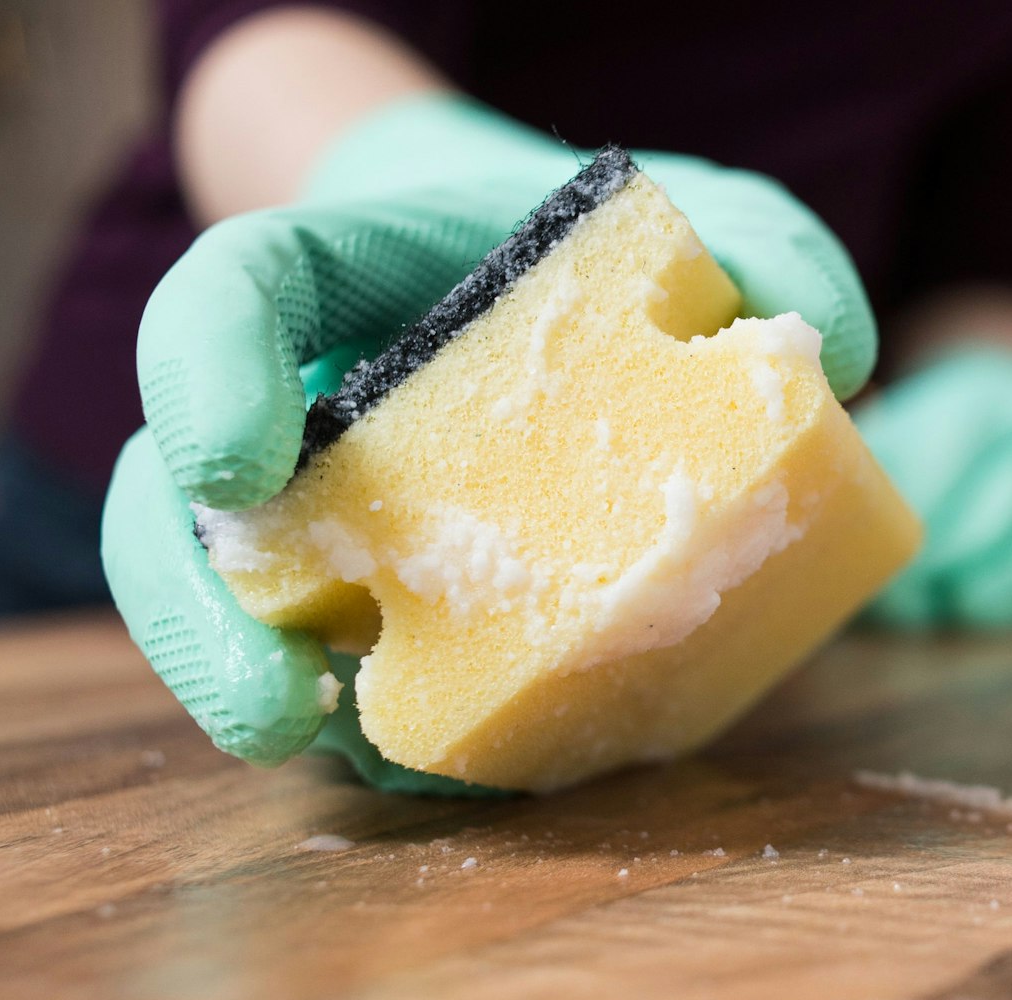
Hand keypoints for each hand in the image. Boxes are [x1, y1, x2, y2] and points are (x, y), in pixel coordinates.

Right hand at [102, 93, 876, 784]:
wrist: (577, 310)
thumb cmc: (610, 254)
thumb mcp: (695, 215)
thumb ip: (763, 242)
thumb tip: (829, 347)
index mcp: (343, 283)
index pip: (230, 298)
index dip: (203, 374)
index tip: (238, 456)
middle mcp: (308, 417)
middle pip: (182, 514)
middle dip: (203, 624)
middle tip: (277, 707)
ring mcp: (338, 528)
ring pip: (259, 628)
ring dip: (302, 715)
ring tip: (383, 772)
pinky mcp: (401, 615)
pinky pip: (369, 684)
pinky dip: (414, 736)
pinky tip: (491, 769)